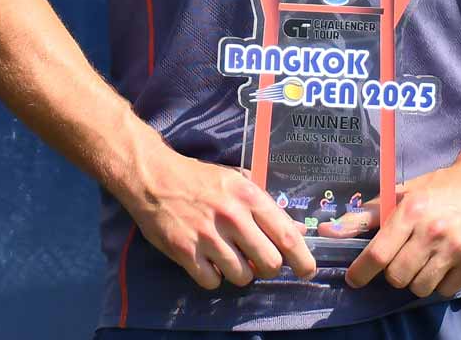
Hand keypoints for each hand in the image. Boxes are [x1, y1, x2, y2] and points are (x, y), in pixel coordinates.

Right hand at [119, 150, 317, 289]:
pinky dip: (213, 277)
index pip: (286, 236)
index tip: (306, 270)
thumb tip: (297, 230)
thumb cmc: (200, 179)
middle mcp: (231, 217)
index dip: (302, 259)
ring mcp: (207, 236)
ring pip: (242, 276)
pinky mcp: (184, 252)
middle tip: (260, 262)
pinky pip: (212, 282)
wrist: (154, 177)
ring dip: (240, 273)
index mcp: (248, 197)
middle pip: (269, 263)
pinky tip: (208, 261)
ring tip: (229, 257)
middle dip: (269, 268)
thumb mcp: (238, 182)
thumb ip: (268, 207)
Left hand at [344, 162, 460, 297]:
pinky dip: (440, 283)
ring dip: (416, 279)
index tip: (354, 279)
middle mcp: (433, 231)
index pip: (378, 254)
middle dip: (393, 273)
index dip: (361, 272)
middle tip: (401, 258)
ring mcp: (456, 248)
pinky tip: (442, 264)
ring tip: (423, 260)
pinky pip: (445, 290)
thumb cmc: (437, 190)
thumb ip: (363, 217)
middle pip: (397, 277)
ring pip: (420, 287)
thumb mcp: (399, 196)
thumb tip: (328, 232)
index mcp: (410, 212)